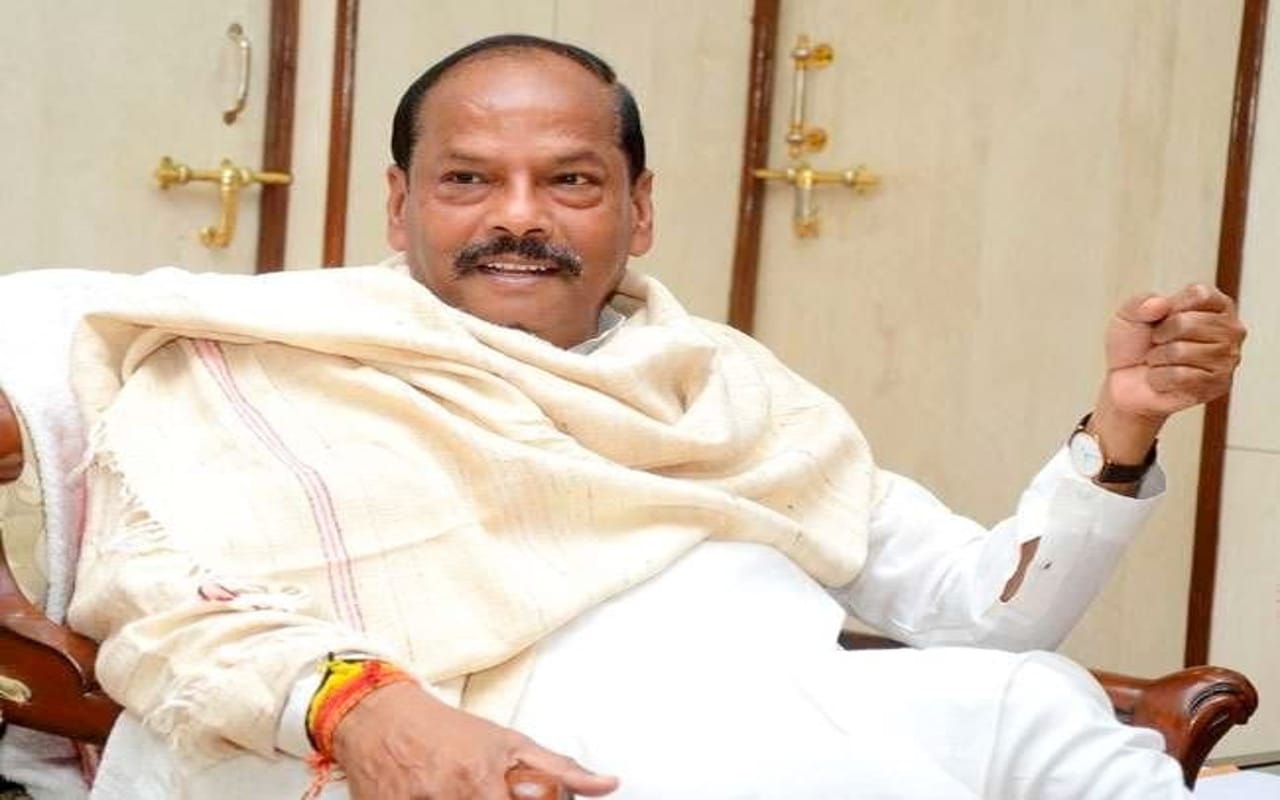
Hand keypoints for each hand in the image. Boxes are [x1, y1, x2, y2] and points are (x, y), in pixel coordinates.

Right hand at [332, 681, 618, 798]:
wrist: (380, 717)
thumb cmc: (447, 731)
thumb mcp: (510, 743)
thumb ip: (561, 770)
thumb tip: (608, 783)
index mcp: (482, 782)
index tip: (517, 798)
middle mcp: (448, 797)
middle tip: (486, 790)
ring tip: (455, 790)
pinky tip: (433, 797)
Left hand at [1103, 283, 1245, 423]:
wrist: (1124, 382)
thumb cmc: (1135, 346)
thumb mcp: (1129, 315)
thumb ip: (1140, 302)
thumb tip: (1161, 305)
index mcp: (1217, 305)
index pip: (1200, 294)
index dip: (1170, 306)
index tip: (1161, 317)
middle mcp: (1231, 330)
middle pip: (1188, 323)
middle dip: (1160, 335)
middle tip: (1157, 343)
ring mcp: (1228, 360)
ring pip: (1182, 351)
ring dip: (1158, 358)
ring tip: (1159, 361)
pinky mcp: (1218, 386)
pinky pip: (1180, 376)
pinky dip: (1159, 378)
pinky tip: (1163, 379)